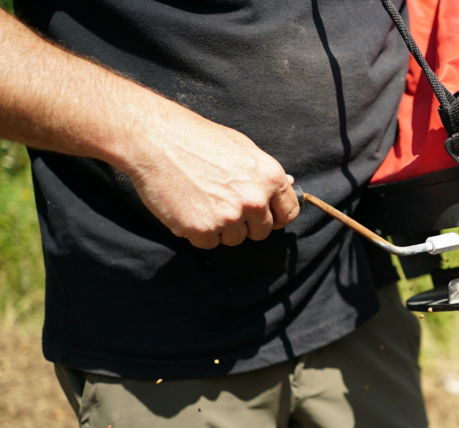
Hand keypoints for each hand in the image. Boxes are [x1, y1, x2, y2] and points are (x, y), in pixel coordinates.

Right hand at [124, 111, 299, 248]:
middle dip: (245, 224)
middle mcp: (255, 200)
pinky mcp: (203, 230)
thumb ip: (265, 174)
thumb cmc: (198, 138)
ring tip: (202, 201)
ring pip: (234, 240)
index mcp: (270, 178)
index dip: (274, 216)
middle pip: (261, 232)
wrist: (156, 139)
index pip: (288, 213)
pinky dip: (197, 232)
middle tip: (222, 203)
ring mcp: (229, 217)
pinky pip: (208, 244)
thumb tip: (288, 185)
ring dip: (220, 228)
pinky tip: (188, 208)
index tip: (263, 215)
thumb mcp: (242, 147)